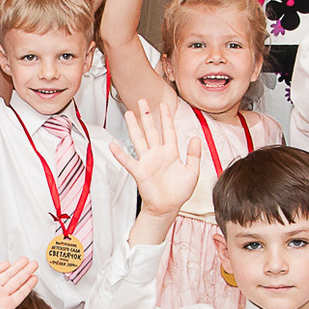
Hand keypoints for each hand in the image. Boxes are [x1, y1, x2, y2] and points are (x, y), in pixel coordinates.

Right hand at [101, 100, 202, 219]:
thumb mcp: (193, 171)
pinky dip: (120, 154)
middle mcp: (158, 154)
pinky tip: (113, 145)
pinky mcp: (139, 171)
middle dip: (147, 115)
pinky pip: (128, 160)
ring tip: (129, 113)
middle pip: (151, 130)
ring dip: (134, 126)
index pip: (168, 130)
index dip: (166, 117)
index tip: (164, 104)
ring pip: (139, 139)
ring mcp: (147, 161)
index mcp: (171, 152)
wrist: (168, 207)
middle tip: (142, 100)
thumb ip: (194, 154)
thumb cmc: (179, 192)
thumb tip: (195, 138)